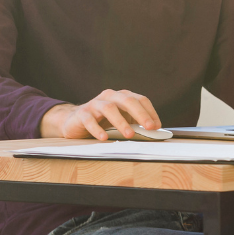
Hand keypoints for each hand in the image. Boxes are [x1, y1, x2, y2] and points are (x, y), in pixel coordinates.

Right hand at [39, 89, 161, 139]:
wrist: (76, 121)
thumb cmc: (104, 121)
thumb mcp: (123, 121)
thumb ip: (138, 124)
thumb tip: (156, 132)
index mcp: (123, 97)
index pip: (140, 100)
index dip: (150, 112)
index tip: (157, 127)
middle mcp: (110, 97)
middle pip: (127, 100)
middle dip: (140, 114)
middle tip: (149, 128)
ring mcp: (95, 104)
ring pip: (109, 108)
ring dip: (121, 122)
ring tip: (129, 135)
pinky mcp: (82, 114)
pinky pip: (89, 120)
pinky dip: (97, 129)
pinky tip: (104, 137)